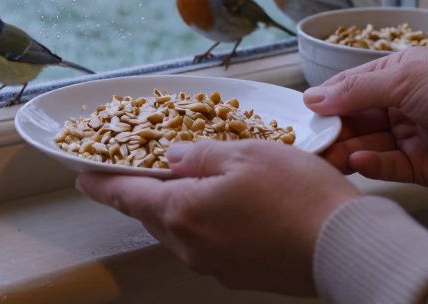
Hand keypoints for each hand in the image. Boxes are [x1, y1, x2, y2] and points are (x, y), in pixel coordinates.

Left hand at [76, 140, 357, 295]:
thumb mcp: (244, 153)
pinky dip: (205, 222)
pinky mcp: (240, 274)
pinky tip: (225, 205)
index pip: (128, 195)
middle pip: (152, 215)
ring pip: (180, 231)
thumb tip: (173, 158)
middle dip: (142, 193)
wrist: (345, 247)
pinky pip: (207, 244)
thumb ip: (199, 154)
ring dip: (176, 207)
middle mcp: (190, 245)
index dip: (102, 183)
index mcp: (182, 212)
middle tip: (135, 171)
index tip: (82, 176)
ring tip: (187, 182)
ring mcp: (215, 265)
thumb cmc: (298, 196)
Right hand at [305, 47, 427, 189]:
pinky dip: (372, 165)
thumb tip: (314, 98)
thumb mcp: (404, 78)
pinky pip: (388, 168)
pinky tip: (359, 161)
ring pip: (367, 146)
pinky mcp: (423, 169)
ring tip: (327, 157)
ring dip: (346, 150)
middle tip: (307, 144)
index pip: (350, 90)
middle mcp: (401, 107)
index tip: (300, 117)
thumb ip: (355, 90)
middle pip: (355, 121)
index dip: (325, 103)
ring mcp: (412, 138)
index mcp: (397, 77)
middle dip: (332, 131)